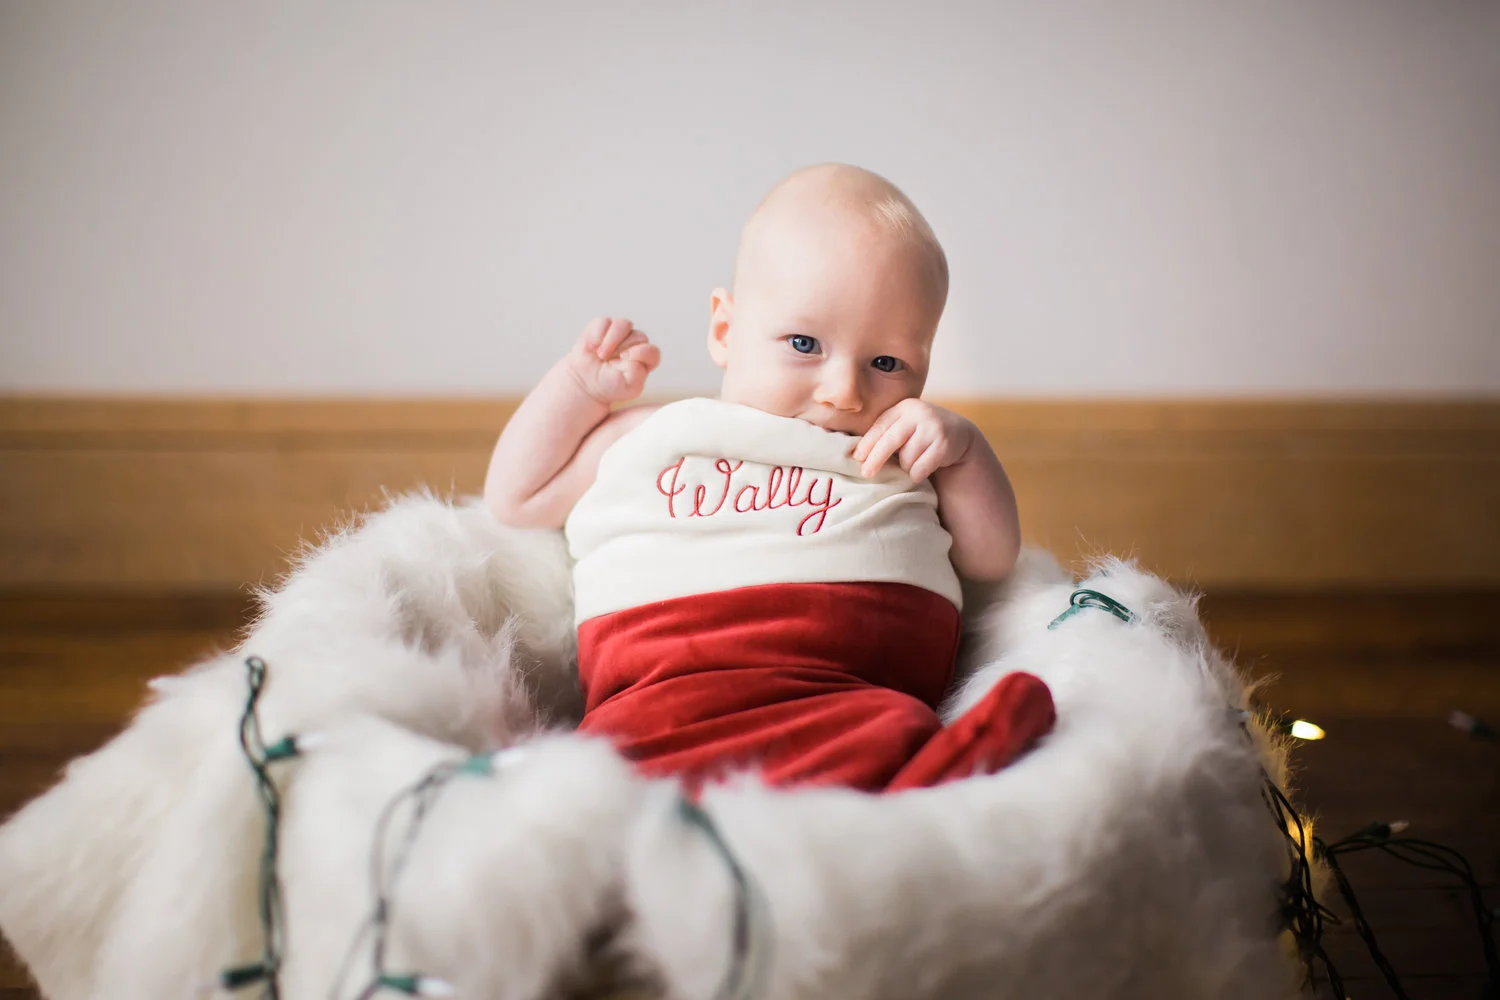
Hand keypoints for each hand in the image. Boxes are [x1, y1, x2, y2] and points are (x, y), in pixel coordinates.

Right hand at [567, 316, 660, 404]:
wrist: (587, 383)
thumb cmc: (611, 385)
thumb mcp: (628, 386)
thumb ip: (637, 372)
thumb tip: (634, 352)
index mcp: (646, 359)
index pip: (652, 352)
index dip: (640, 354)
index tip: (623, 362)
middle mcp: (636, 343)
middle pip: (639, 336)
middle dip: (623, 349)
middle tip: (608, 363)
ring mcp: (620, 333)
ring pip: (623, 324)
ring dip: (611, 340)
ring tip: (600, 355)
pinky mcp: (604, 326)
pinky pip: (604, 322)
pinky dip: (597, 334)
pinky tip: (592, 347)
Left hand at [852, 398, 978, 482]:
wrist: (959, 435)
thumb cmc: (921, 435)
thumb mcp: (905, 427)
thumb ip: (886, 433)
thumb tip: (856, 455)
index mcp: (905, 407)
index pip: (880, 426)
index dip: (867, 444)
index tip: (856, 458)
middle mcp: (919, 413)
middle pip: (891, 441)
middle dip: (876, 459)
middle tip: (866, 473)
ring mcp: (933, 427)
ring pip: (907, 459)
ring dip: (905, 468)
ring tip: (912, 464)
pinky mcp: (945, 444)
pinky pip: (921, 468)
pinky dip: (918, 474)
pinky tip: (924, 469)